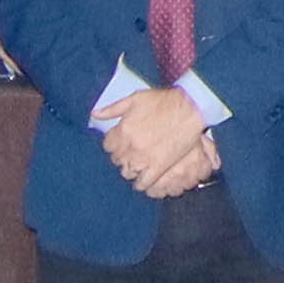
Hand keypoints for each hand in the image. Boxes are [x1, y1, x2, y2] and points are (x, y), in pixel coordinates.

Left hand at [101, 94, 223, 202]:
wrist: (189, 108)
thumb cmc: (163, 101)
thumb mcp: (135, 98)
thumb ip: (112, 108)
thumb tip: (95, 114)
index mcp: (123, 130)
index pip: (108, 146)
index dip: (113, 144)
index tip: (119, 143)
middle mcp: (131, 146)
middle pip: (117, 160)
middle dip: (121, 156)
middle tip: (129, 153)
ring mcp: (145, 158)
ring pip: (128, 172)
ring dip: (130, 169)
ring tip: (135, 165)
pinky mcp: (159, 166)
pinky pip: (145, 181)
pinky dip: (141, 183)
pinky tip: (141, 182)